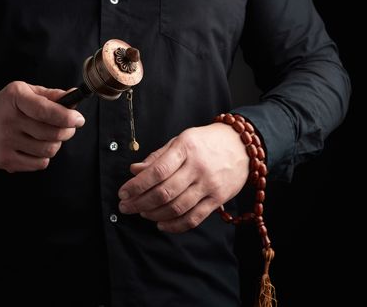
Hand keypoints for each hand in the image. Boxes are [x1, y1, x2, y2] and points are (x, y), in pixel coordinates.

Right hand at [0, 81, 84, 171]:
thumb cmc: (7, 107)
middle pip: (52, 133)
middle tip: (68, 128)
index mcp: (15, 98)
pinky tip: (36, 148)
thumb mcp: (24, 93)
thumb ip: (50, 95)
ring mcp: (6, 142)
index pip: (47, 111)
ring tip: (49, 138)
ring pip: (48, 150)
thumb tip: (74, 95)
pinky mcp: (5, 160)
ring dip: (55, 145)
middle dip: (67, 131)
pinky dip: (44, 157)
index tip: (78, 119)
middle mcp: (9, 120)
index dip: (67, 117)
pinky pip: (39, 164)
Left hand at [118, 123, 248, 232]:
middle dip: (140, 202)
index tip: (123, 193)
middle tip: (126, 207)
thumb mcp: (181, 140)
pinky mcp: (218, 199)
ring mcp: (210, 185)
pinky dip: (175, 225)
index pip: (157, 171)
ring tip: (142, 213)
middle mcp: (198, 167)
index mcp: (186, 148)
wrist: (242, 145)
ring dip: (154, 214)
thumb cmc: (206, 142)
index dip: (137, 185)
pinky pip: (194, 218)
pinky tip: (161, 224)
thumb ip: (158, 157)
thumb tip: (134, 171)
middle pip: (165, 192)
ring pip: (177, 207)